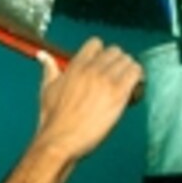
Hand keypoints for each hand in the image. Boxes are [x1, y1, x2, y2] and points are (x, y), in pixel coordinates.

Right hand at [33, 38, 141, 159]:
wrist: (60, 139)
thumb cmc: (53, 118)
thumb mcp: (48, 88)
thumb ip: (49, 69)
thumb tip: (43, 56)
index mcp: (75, 65)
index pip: (96, 43)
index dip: (101, 53)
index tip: (102, 65)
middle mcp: (92, 68)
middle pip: (115, 51)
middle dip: (117, 62)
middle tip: (117, 76)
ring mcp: (106, 79)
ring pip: (127, 60)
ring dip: (129, 70)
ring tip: (127, 83)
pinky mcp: (118, 93)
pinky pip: (136, 73)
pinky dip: (138, 79)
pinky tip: (133, 89)